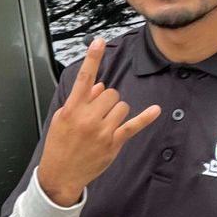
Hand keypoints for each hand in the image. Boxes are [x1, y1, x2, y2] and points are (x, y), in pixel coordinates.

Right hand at [36, 38, 159, 206]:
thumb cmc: (60, 145)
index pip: (84, 78)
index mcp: (72, 109)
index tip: (98, 42)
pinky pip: (132, 125)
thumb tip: (99, 87)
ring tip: (105, 124)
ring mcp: (102, 131)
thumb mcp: (62, 119)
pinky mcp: (113, 143)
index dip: (92, 58)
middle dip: (107, 100)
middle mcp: (87, 118)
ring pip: (121, 106)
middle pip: (110, 93)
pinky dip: (145, 118)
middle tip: (98, 113)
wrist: (60, 174)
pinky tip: (155, 110)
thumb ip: (81, 100)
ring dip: (116, 112)